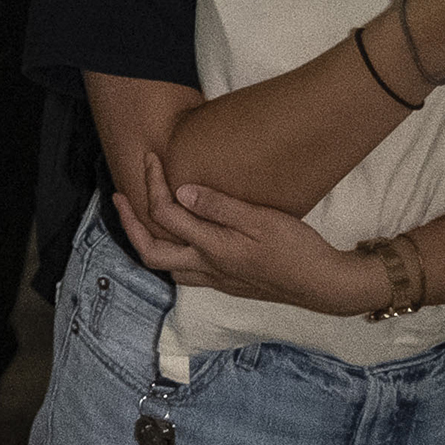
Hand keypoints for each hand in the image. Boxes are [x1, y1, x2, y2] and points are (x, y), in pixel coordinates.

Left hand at [112, 155, 387, 315]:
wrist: (325, 286)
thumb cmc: (297, 250)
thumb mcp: (261, 220)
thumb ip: (219, 206)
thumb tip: (179, 191)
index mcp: (212, 248)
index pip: (165, 214)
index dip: (151, 183)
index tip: (152, 158)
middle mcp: (207, 268)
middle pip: (150, 253)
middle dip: (129, 223)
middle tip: (119, 197)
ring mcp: (217, 280)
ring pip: (167, 266)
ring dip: (147, 241)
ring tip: (141, 217)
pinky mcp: (229, 284)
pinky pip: (186, 271)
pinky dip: (171, 252)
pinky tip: (182, 238)